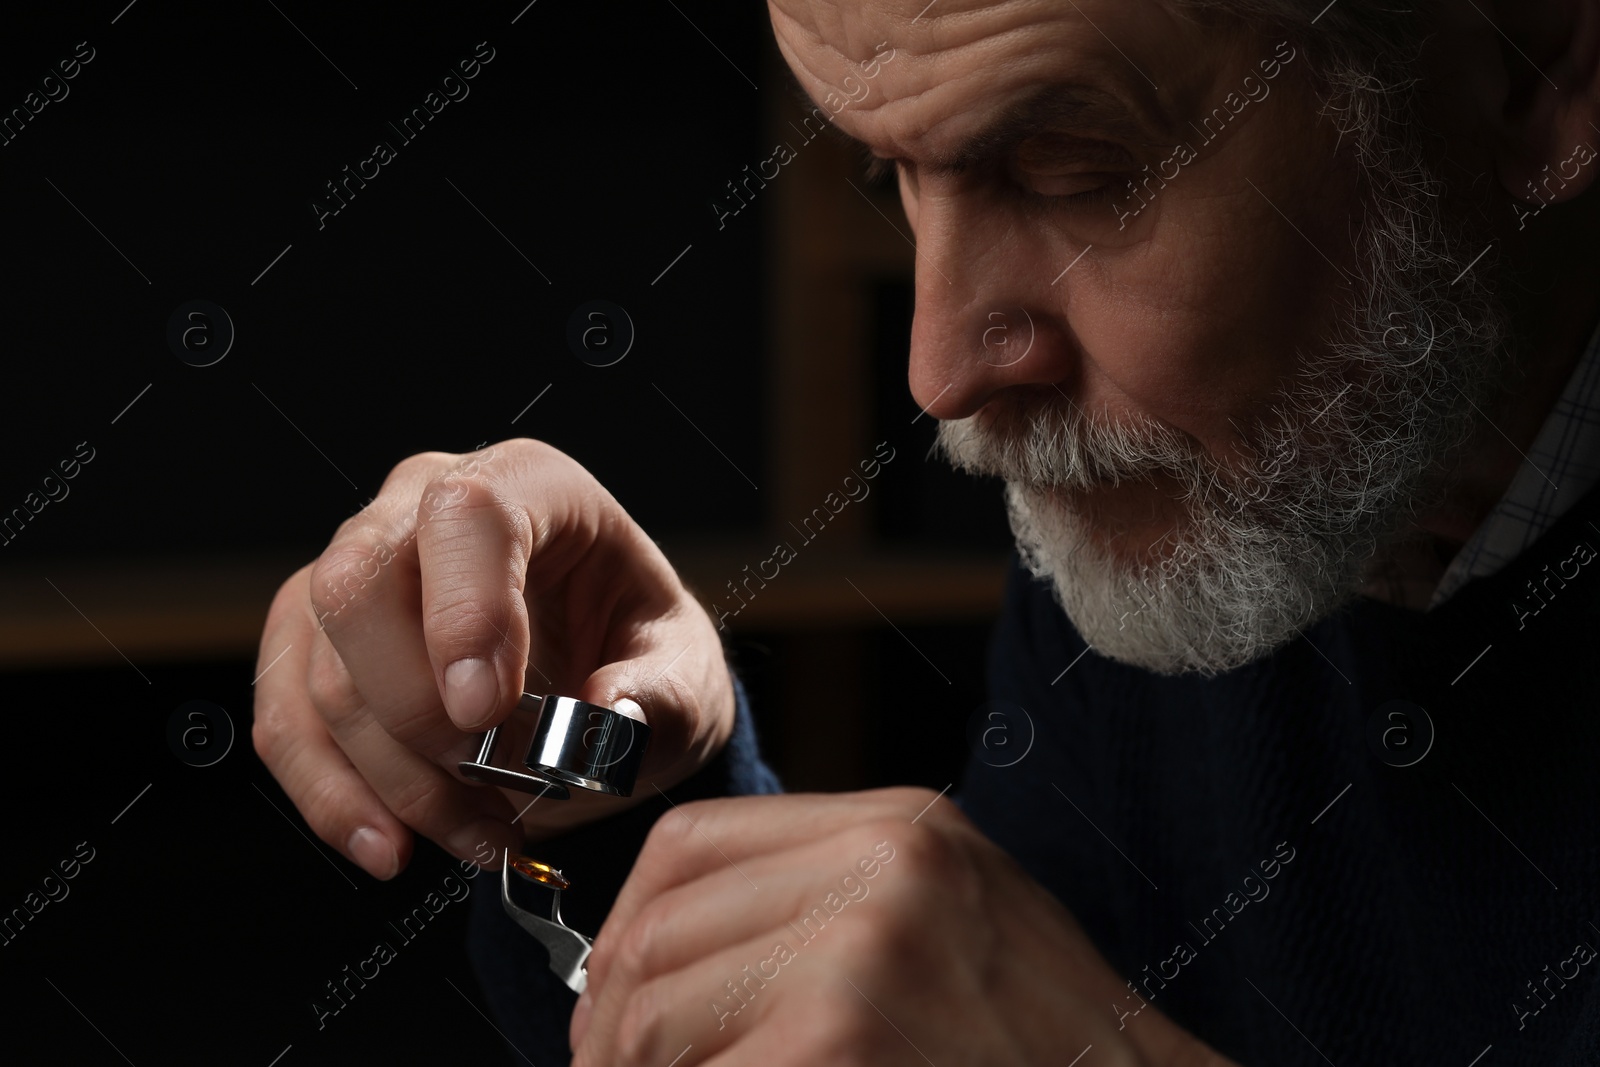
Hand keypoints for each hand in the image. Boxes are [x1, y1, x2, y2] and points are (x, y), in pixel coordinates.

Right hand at [251, 438, 735, 877]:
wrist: (607, 686)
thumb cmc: (641, 659)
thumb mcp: (686, 674)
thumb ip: (664, 695)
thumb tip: (609, 714)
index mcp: (530, 485)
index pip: (467, 514)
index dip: (464, 613)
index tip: (488, 713)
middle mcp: (424, 505)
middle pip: (359, 586)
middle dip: (416, 712)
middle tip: (490, 783)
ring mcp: (358, 568)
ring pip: (320, 668)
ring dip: (394, 778)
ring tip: (479, 833)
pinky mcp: (315, 638)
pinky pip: (287, 718)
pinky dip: (332, 796)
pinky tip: (390, 844)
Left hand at [570, 788, 1235, 1066]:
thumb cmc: (1042, 1051)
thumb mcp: (947, 928)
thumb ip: (825, 910)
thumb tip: (662, 956)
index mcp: (898, 828)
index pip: (690, 842)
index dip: (626, 926)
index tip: (614, 997)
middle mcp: (880, 866)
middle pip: (659, 926)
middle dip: (613, 1021)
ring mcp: (861, 952)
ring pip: (657, 1009)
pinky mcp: (839, 1040)